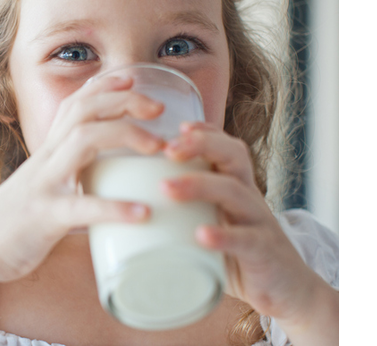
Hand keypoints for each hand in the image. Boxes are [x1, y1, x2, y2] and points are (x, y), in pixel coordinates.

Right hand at [0, 75, 163, 284]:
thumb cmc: (17, 221)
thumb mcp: (45, 188)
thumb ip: (73, 179)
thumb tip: (113, 185)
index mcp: (48, 153)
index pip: (74, 104)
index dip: (104, 86)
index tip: (133, 77)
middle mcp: (46, 160)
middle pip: (82, 111)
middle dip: (122, 101)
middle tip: (159, 108)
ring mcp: (44, 185)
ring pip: (82, 141)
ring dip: (124, 135)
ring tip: (158, 147)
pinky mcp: (44, 217)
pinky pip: (81, 207)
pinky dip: (114, 208)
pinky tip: (143, 213)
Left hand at [161, 122, 336, 330]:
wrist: (288, 292)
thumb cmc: (238, 255)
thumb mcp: (213, 225)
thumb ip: (184, 214)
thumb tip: (130, 211)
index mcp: (236, 187)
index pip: (226, 148)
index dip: (205, 132)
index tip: (178, 127)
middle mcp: (249, 197)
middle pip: (232, 156)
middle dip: (201, 145)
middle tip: (167, 150)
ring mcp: (259, 222)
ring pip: (234, 192)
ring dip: (199, 185)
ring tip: (167, 187)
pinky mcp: (264, 252)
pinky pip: (246, 239)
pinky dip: (223, 235)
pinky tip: (200, 235)